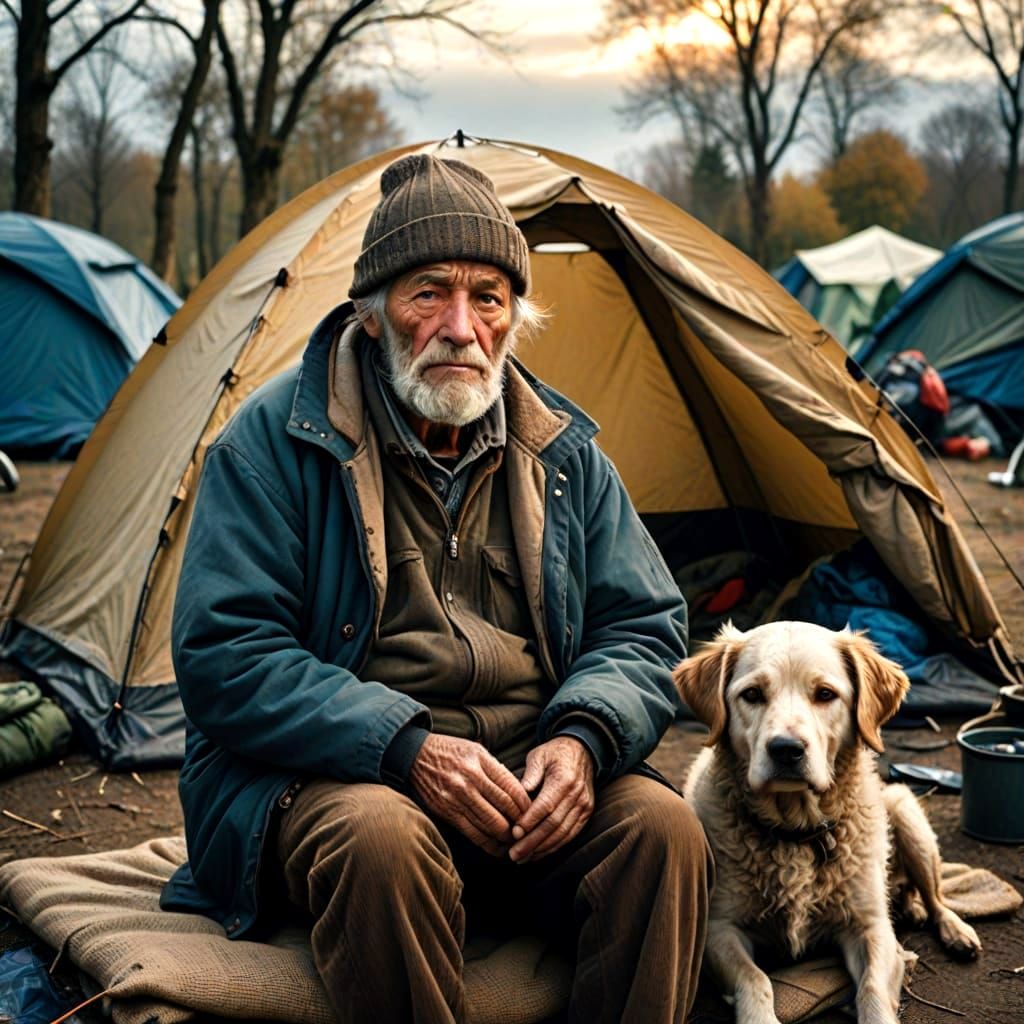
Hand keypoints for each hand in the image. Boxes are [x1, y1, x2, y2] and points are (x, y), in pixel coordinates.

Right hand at [409, 734, 531, 855]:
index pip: (512, 787)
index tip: (533, 811)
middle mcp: (470, 779)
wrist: (415, 755)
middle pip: (505, 808)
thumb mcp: (475, 749)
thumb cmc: (450, 751)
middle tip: (527, 829)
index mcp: (480, 761)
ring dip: (506, 836)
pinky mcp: (447, 812)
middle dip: (519, 822)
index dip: (526, 804)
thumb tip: (519, 791)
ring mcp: (457, 797)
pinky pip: (473, 833)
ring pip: (491, 824)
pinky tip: (498, 847)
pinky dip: (488, 844)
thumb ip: (496, 769)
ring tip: (515, 841)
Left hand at [509, 736, 594, 862]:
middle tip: (513, 854)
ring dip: (542, 849)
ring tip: (522, 858)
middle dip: (532, 842)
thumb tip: (518, 794)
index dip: (530, 821)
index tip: (513, 833)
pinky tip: (538, 853)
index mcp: (564, 779)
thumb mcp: (539, 755)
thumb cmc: (554, 753)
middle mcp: (577, 795)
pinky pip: (570, 834)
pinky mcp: (586, 814)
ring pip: (562, 833)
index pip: (546, 805)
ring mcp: (584, 806)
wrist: (582, 751)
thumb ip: (529, 773)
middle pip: (553, 824)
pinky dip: (554, 846)